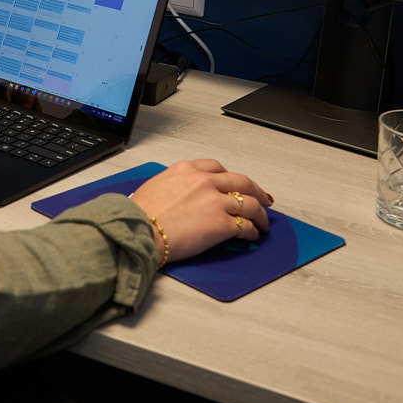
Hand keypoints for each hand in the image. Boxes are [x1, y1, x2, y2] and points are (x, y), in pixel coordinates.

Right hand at [129, 160, 273, 261]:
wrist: (139, 229)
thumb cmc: (140, 214)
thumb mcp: (156, 186)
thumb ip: (174, 185)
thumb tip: (180, 194)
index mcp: (186, 170)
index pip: (217, 168)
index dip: (231, 177)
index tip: (236, 183)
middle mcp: (204, 181)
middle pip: (241, 182)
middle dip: (256, 191)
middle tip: (263, 199)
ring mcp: (215, 201)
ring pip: (250, 203)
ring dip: (260, 214)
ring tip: (263, 222)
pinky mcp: (221, 223)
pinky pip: (246, 225)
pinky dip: (253, 231)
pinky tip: (253, 234)